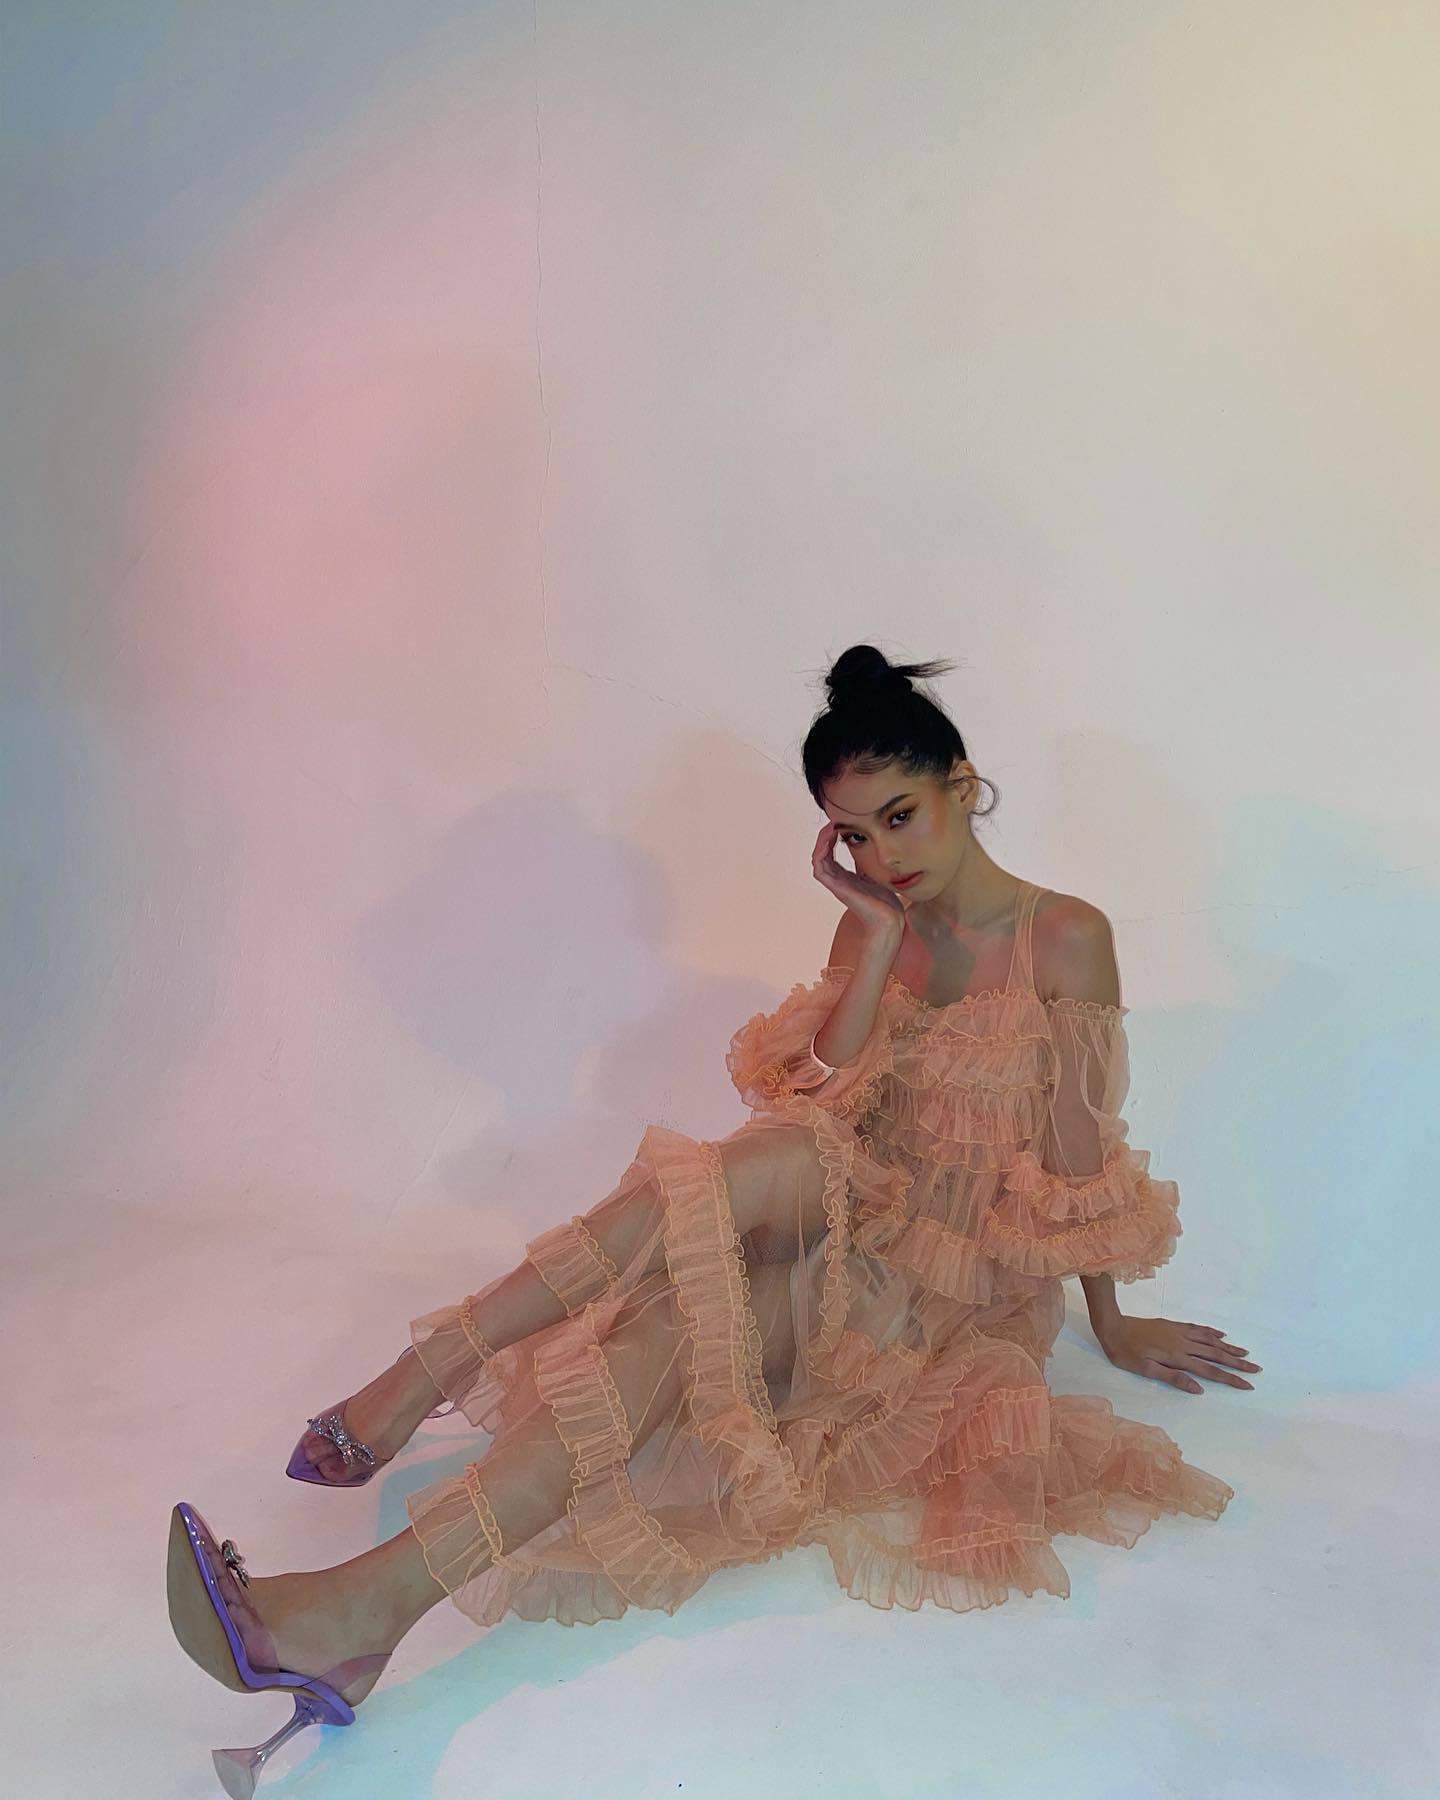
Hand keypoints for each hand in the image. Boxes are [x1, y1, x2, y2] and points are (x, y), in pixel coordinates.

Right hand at [812, 823, 908, 935]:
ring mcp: (836, 884)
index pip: (830, 853)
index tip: (837, 824)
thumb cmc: (884, 900)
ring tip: (829, 828)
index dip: (830, 838)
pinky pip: (820, 870)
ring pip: (817, 859)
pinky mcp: (837, 889)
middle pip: (821, 854)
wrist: (889, 919)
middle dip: (824, 836)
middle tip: (831, 821)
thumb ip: (868, 863)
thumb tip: (869, 847)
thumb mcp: (875, 874)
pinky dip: (820, 854)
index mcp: (845, 876)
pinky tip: (828, 841)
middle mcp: (838, 879)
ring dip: (820, 842)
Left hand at [1097, 1315, 1261, 1394]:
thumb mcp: (1146, 1370)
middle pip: (1216, 1355)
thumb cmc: (1126, 1353)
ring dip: (1228, 1347)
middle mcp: (1182, 1344)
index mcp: (1177, 1358)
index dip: (1230, 1379)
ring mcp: (1178, 1333)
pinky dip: (1211, 1332)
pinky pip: (1197, 1328)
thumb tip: (1199, 1389)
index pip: (1210, 1371)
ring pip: (1210, 1340)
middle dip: (1237, 1363)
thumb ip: (1173, 1378)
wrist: (1113, 1326)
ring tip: (1245, 1353)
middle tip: (1256, 1369)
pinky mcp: (1172, 1325)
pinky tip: (1220, 1334)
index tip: (1248, 1385)